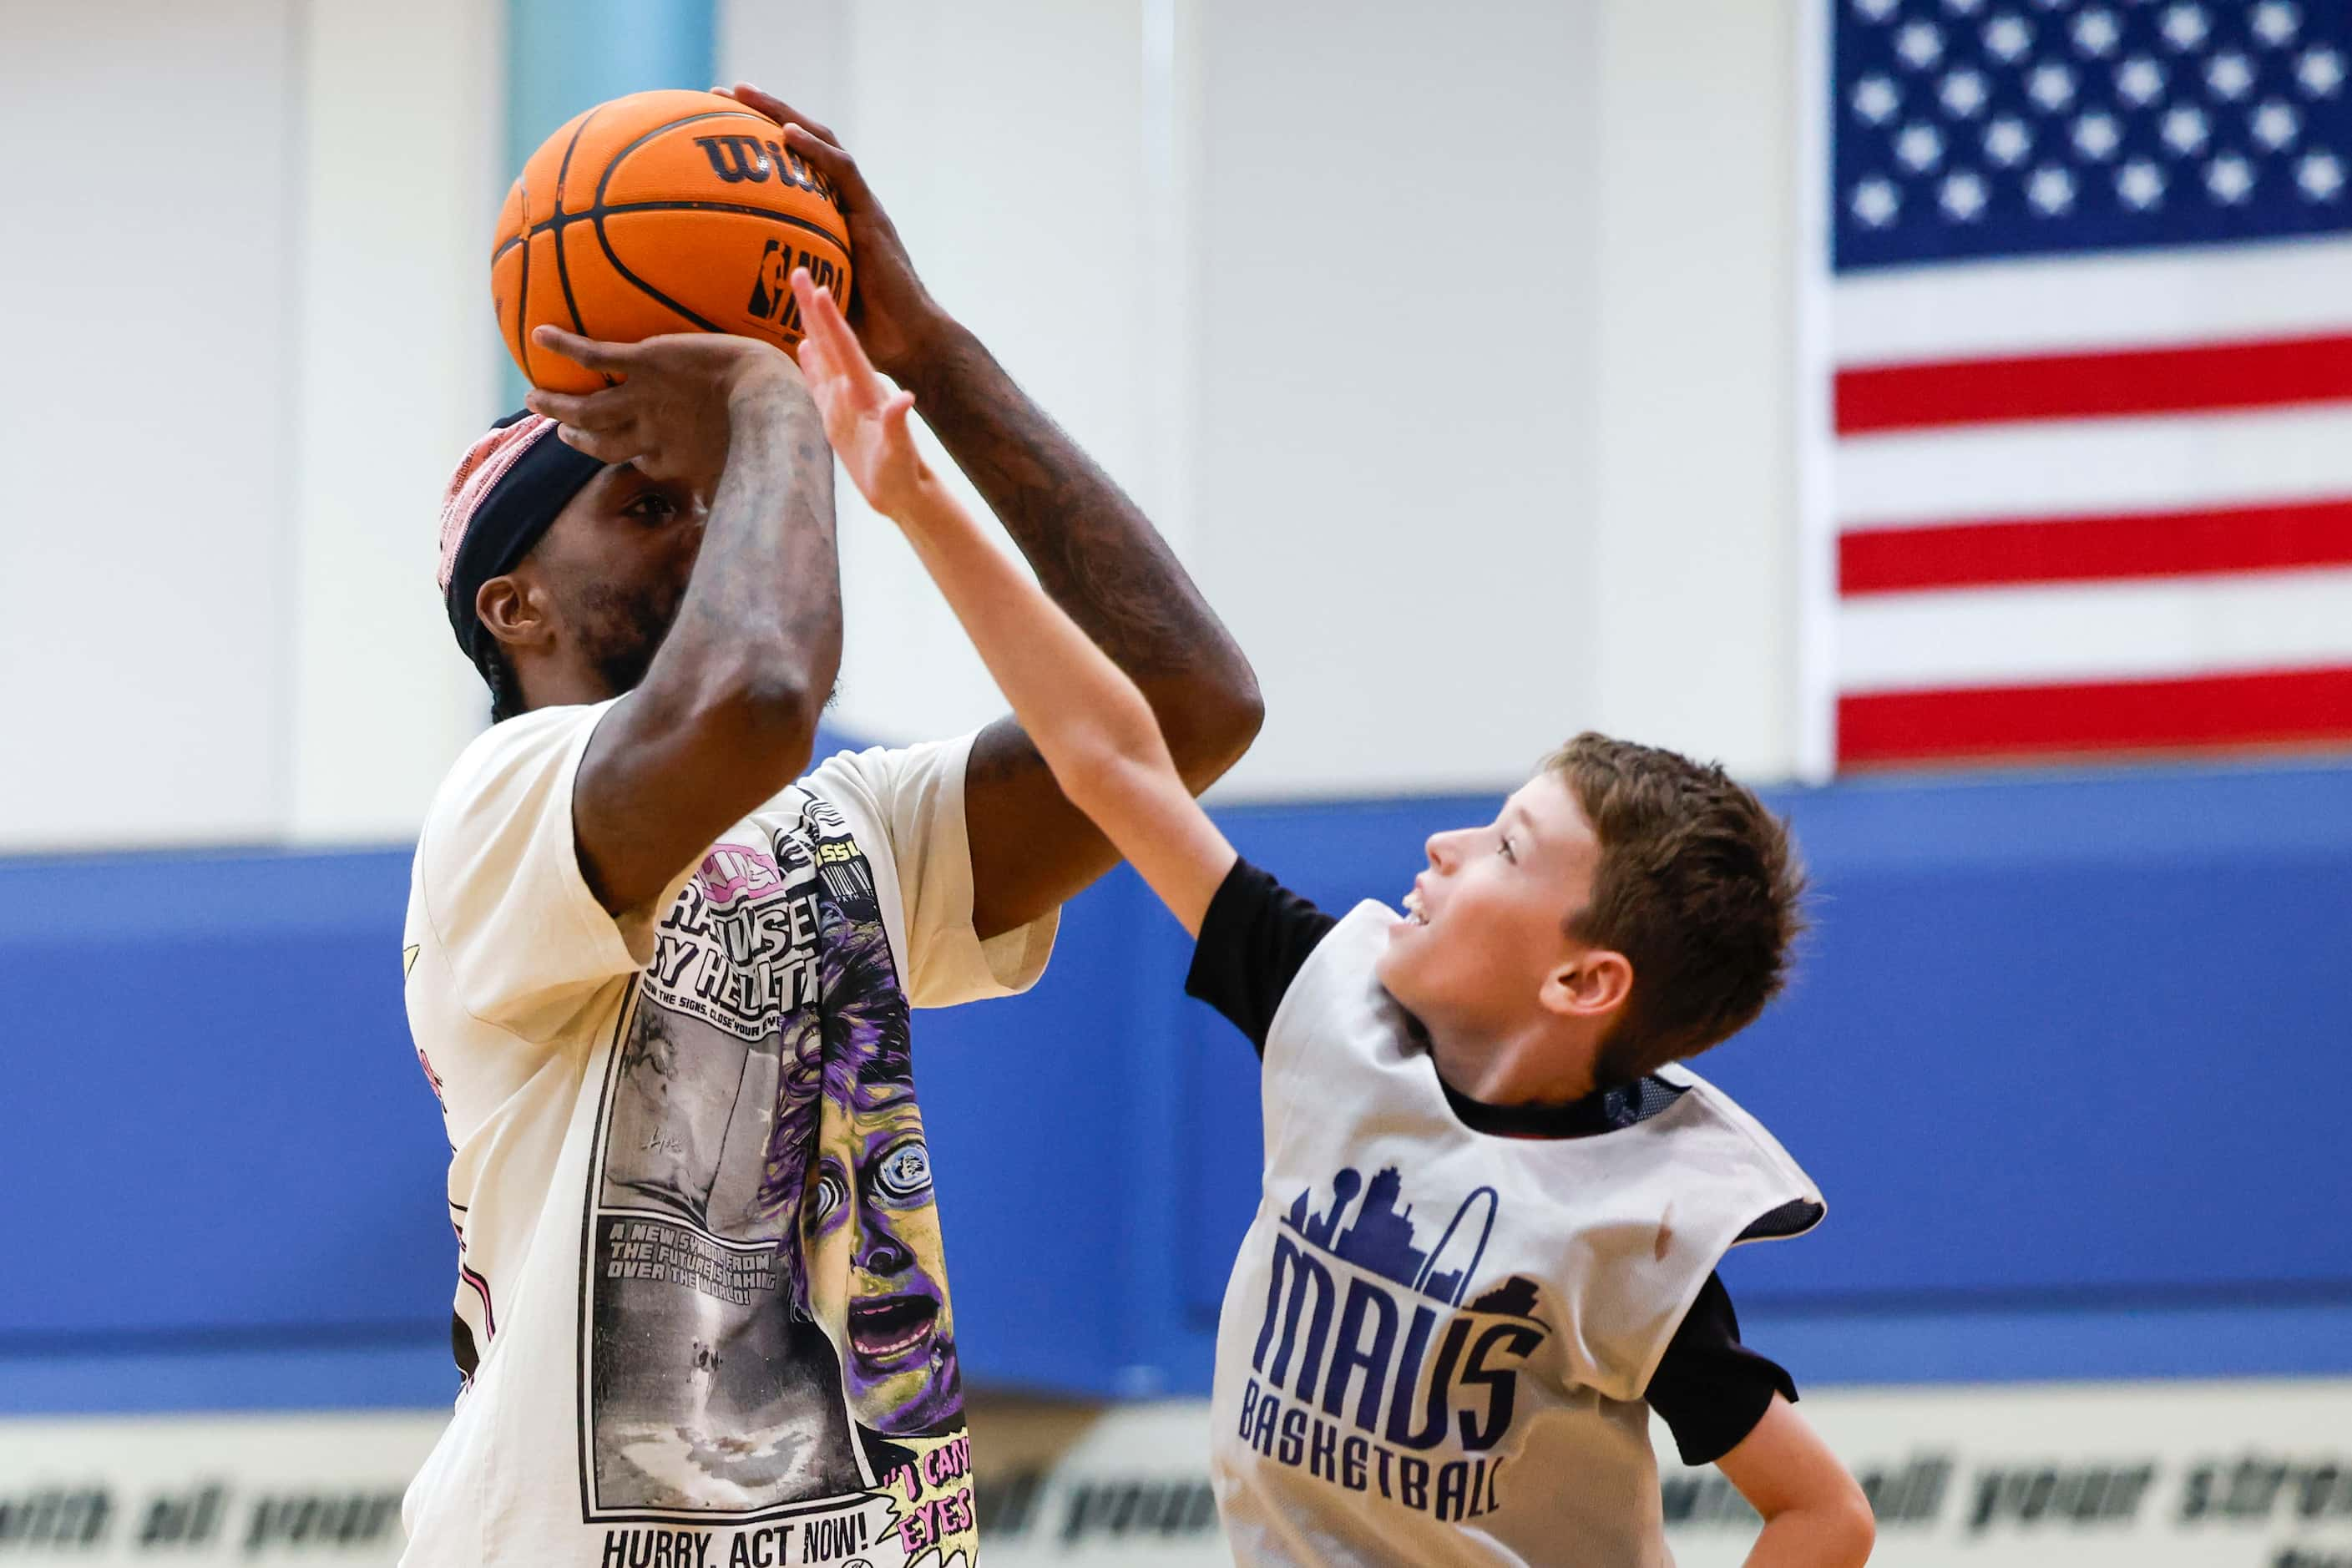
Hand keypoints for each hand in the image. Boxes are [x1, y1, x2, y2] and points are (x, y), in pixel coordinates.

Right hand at [521, 328, 805, 483]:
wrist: (767, 397)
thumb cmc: (769, 438)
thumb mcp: (747, 480)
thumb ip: (734, 498)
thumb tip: (742, 530)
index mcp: (672, 461)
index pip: (632, 460)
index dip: (613, 455)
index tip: (599, 446)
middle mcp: (650, 434)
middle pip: (599, 439)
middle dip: (575, 435)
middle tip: (556, 427)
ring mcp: (643, 400)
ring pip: (586, 407)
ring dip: (556, 404)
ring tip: (533, 397)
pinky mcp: (645, 364)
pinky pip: (594, 356)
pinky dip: (563, 347)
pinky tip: (538, 336)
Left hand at [715, 83, 948, 380]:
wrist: (907, 345)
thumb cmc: (855, 336)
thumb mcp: (800, 307)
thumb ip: (767, 290)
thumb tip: (709, 297)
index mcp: (828, 218)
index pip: (792, 168)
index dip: (755, 143)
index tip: (714, 124)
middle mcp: (844, 203)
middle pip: (803, 142)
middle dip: (763, 111)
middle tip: (719, 92)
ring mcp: (861, 206)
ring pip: (823, 143)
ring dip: (783, 114)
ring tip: (745, 94)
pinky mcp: (873, 215)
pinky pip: (843, 172)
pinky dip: (815, 150)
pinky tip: (787, 133)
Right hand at [791, 268, 932, 520]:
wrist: (905, 494)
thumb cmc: (902, 478)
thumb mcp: (899, 455)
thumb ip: (897, 427)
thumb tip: (904, 399)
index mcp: (867, 393)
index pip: (846, 349)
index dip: (831, 320)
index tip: (820, 285)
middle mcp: (855, 389)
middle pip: (831, 341)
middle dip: (815, 307)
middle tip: (800, 270)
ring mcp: (845, 401)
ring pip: (824, 354)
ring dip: (811, 325)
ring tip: (799, 292)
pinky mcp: (838, 417)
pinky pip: (820, 382)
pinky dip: (810, 362)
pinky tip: (802, 345)